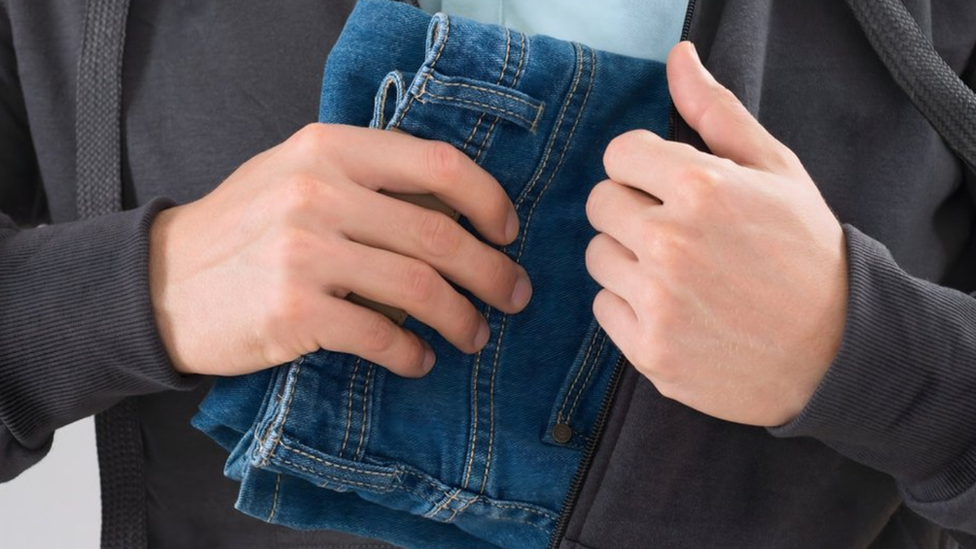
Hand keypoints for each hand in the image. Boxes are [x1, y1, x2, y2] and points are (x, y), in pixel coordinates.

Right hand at [150, 125, 531, 377]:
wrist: (161, 282)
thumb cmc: (243, 229)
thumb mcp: (297, 176)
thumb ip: (368, 181)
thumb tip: (458, 215)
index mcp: (329, 149)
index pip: (438, 164)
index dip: (489, 200)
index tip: (507, 232)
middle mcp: (318, 191)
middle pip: (439, 235)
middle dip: (492, 272)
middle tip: (514, 296)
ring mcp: (303, 251)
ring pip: (420, 288)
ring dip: (463, 318)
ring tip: (475, 335)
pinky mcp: (292, 311)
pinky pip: (381, 335)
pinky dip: (412, 353)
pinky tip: (419, 359)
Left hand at [585, 42, 846, 426]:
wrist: (835, 351)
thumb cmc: (806, 253)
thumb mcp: (776, 170)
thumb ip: (717, 112)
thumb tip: (678, 58)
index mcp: (701, 187)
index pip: (618, 155)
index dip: (644, 168)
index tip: (669, 187)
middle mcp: (670, 242)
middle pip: (600, 203)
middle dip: (632, 209)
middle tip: (677, 231)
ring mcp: (657, 301)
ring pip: (597, 255)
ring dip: (628, 259)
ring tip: (680, 273)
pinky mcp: (649, 351)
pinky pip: (603, 307)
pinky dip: (630, 308)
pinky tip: (676, 309)